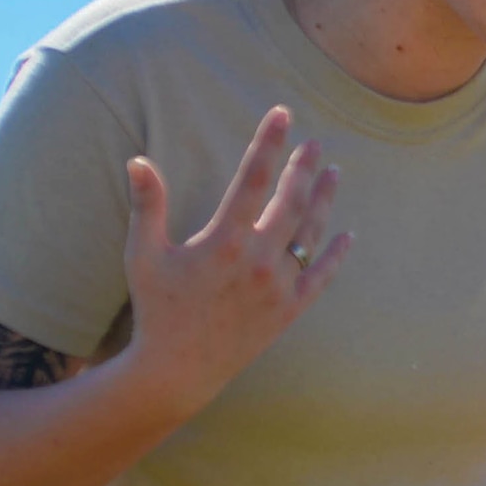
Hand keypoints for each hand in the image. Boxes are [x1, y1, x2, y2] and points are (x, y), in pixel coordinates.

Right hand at [120, 106, 351, 414]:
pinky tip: (347, 234)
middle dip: (303, 167)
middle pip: (291, 201)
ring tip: (333, 173)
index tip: (283, 114)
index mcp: (224, 240)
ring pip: (310, 233)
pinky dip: (335, 254)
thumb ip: (147, 206)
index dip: (269, 142)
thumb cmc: (156, 308)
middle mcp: (258, 260)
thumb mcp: (143, 255)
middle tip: (314, 143)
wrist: (177, 371)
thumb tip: (138, 160)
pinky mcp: (289, 310)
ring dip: (324, 200)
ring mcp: (278, 287)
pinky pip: (321, 277)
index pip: (253, 177)